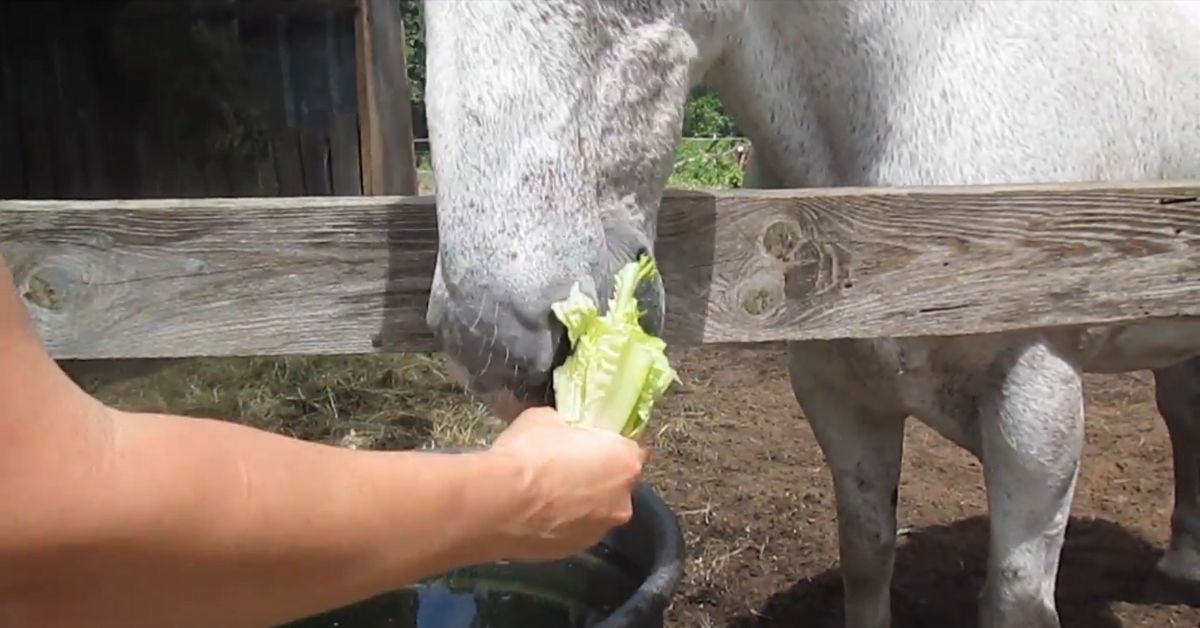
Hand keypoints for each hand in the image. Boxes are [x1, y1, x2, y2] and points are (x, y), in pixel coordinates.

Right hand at [486, 407, 648, 560]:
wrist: (500, 505)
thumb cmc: (529, 454)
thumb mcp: (547, 419)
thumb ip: (567, 427)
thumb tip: (564, 431)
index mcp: (625, 461)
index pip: (631, 449)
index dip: (609, 445)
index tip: (590, 443)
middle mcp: (623, 500)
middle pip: (617, 483)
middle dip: (597, 476)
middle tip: (565, 467)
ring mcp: (600, 530)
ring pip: (597, 511)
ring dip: (581, 502)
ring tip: (546, 494)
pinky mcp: (576, 551)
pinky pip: (575, 530)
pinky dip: (563, 523)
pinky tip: (537, 515)